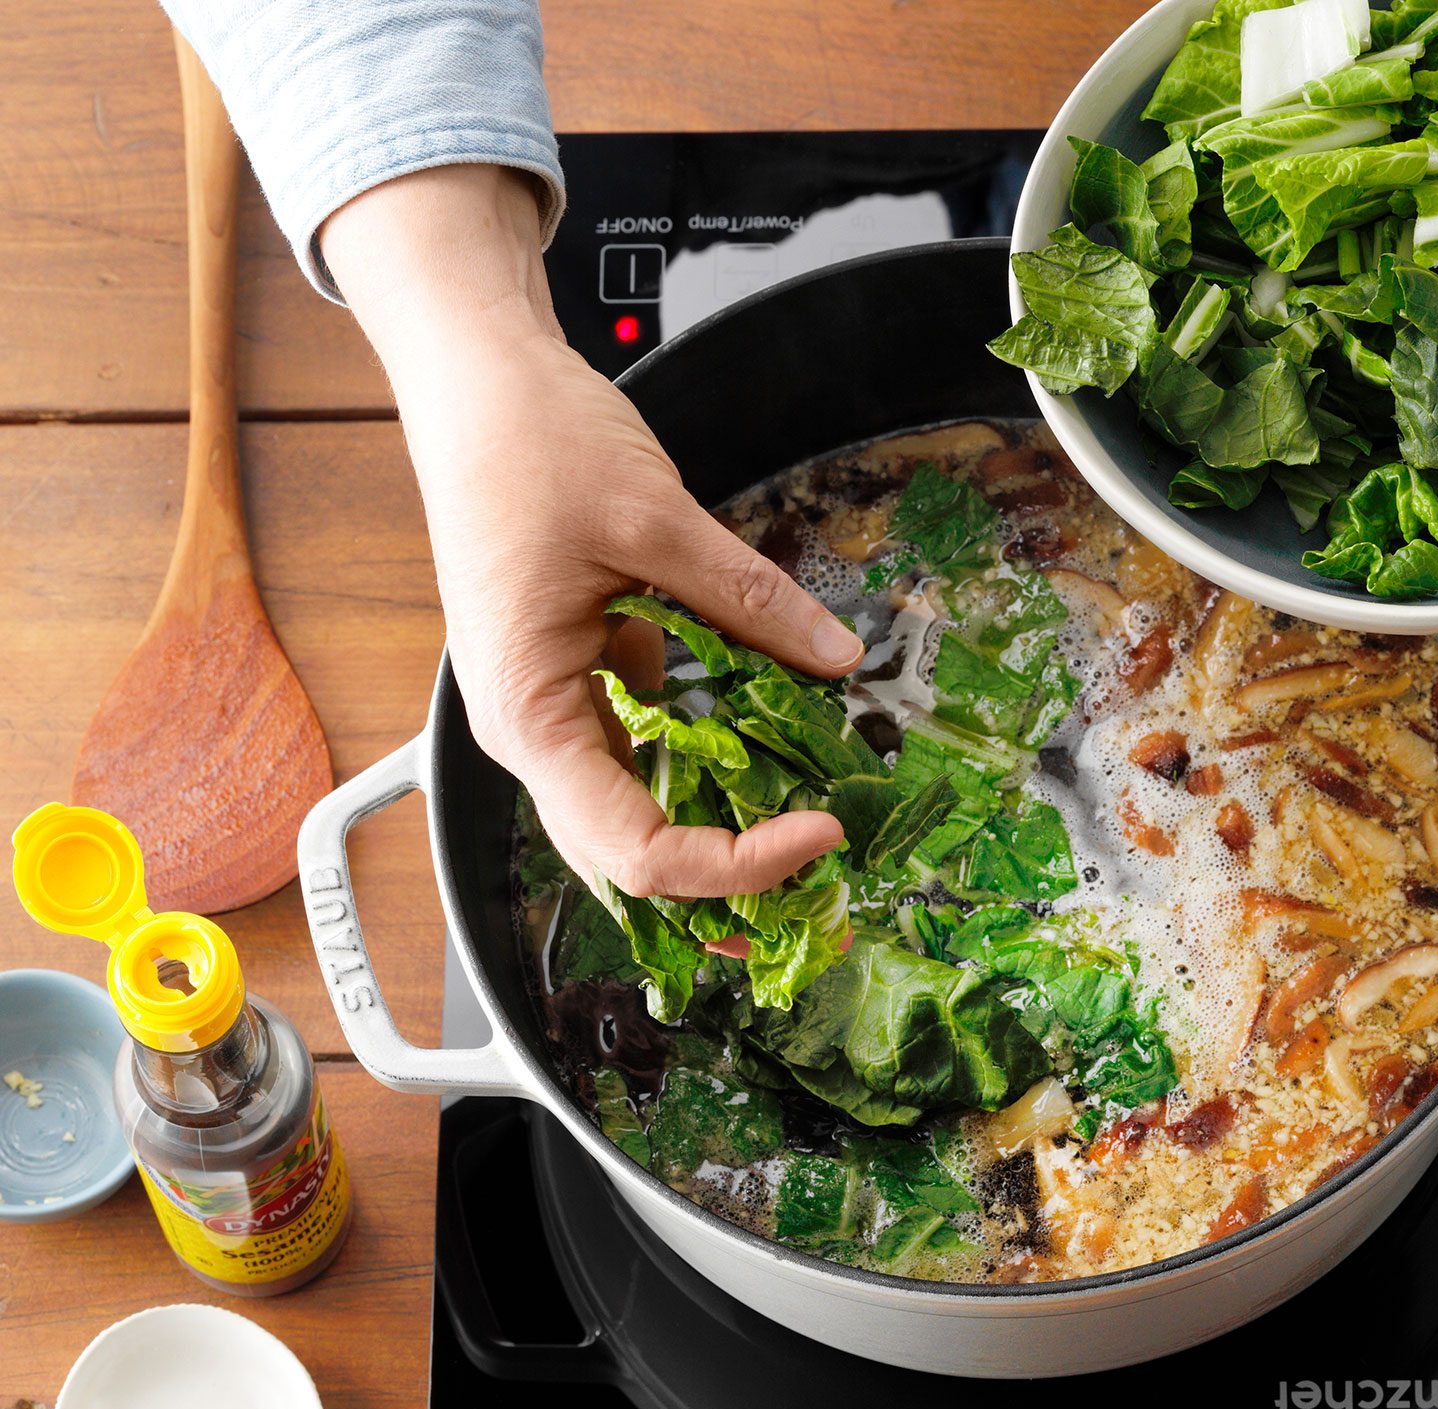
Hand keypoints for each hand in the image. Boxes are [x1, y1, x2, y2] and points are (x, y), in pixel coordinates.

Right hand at [321, 166, 861, 898]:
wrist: (475, 381)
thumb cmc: (525, 445)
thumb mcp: (657, 522)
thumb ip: (750, 601)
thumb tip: (835, 656)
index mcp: (528, 715)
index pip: (635, 851)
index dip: (735, 864)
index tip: (816, 832)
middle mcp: (529, 729)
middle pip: (630, 855)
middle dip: (728, 871)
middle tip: (820, 852)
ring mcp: (548, 706)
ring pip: (634, 808)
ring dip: (716, 824)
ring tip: (804, 815)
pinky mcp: (575, 673)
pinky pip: (641, 743)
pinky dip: (705, 756)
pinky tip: (769, 740)